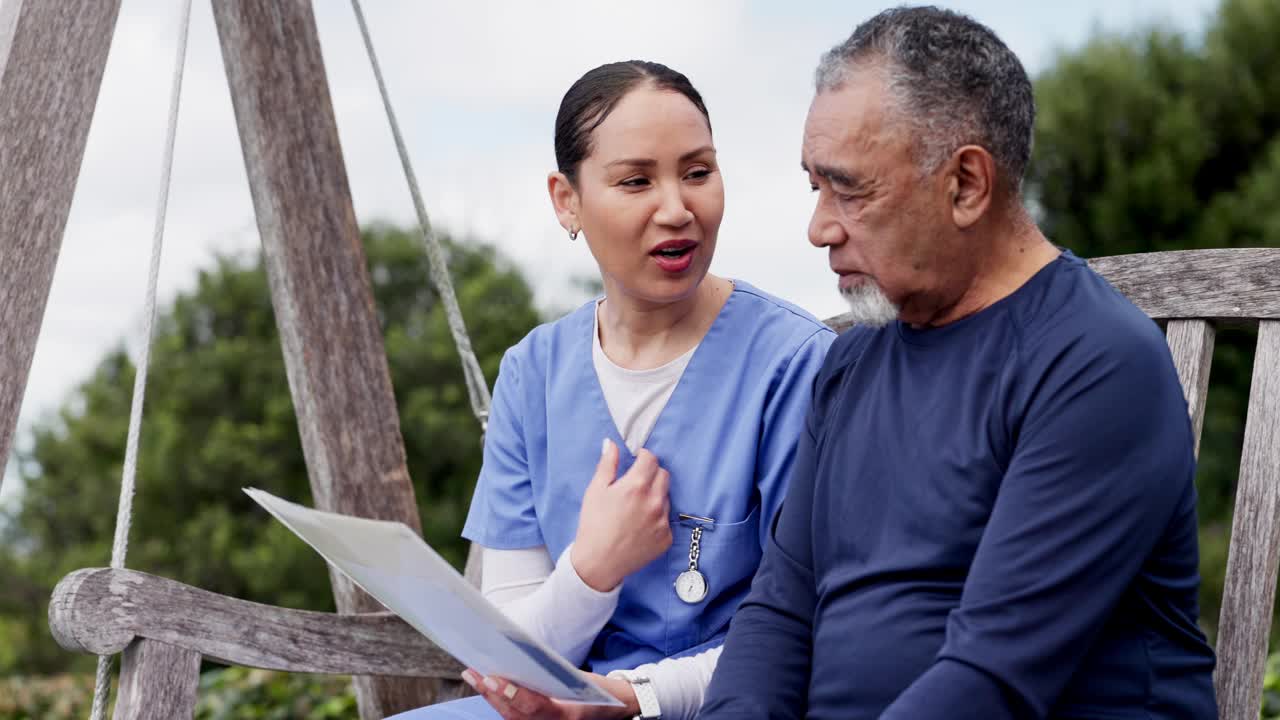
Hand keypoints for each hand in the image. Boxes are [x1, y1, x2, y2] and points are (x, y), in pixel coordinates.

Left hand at [462, 669, 637, 719]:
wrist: (616, 710)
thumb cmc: (601, 692)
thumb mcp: (583, 680)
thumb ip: (555, 675)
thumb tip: (523, 657)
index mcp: (567, 715)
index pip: (534, 707)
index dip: (512, 693)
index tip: (494, 678)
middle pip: (515, 714)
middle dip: (493, 694)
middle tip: (475, 673)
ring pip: (511, 717)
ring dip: (491, 697)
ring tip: (474, 676)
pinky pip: (515, 717)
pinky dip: (500, 702)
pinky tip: (488, 686)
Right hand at [571, 440, 672, 591]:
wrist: (598, 563)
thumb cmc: (594, 525)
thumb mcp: (595, 490)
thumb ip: (607, 464)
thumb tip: (612, 444)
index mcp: (636, 486)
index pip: (651, 459)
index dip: (643, 456)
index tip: (637, 460)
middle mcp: (654, 501)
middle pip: (664, 475)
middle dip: (652, 473)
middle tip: (636, 483)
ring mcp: (662, 521)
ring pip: (666, 497)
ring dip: (655, 496)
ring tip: (635, 508)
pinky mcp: (666, 537)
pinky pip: (666, 519)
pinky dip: (656, 518)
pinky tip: (639, 525)